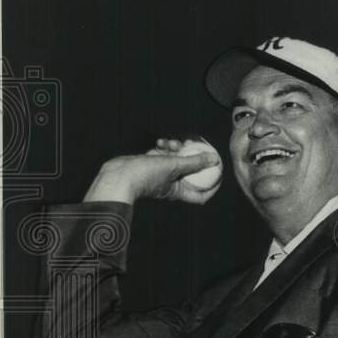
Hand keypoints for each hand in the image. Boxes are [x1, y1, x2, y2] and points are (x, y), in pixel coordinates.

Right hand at [83, 138, 222, 204]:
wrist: (117, 175)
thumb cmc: (144, 175)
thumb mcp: (173, 166)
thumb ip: (194, 162)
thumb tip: (215, 159)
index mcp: (179, 191)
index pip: (202, 195)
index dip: (213, 186)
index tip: (219, 173)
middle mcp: (170, 185)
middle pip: (190, 173)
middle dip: (193, 158)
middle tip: (194, 146)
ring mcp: (159, 175)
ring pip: (175, 161)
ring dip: (175, 149)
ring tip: (171, 143)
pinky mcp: (149, 166)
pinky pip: (161, 156)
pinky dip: (162, 148)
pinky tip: (160, 143)